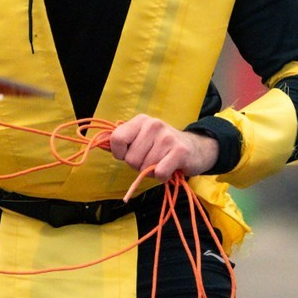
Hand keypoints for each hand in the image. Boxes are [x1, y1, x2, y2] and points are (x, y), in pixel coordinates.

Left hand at [104, 114, 219, 193]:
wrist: (197, 148)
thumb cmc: (164, 147)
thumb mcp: (143, 138)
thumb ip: (124, 142)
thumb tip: (100, 145)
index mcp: (141, 121)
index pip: (116, 139)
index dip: (120, 154)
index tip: (130, 154)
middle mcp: (153, 125)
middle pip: (130, 159)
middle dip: (139, 166)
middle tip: (153, 160)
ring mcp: (167, 137)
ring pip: (145, 168)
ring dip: (153, 172)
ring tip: (163, 162)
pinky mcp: (179, 151)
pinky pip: (160, 173)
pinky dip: (163, 177)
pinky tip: (170, 169)